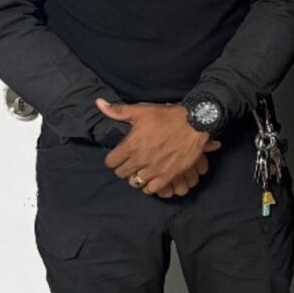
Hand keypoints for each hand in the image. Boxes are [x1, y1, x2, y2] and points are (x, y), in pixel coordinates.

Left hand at [98, 99, 220, 196]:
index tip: (121, 155)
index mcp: (131, 145)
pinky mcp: (167, 176)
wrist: (195, 124)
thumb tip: (98, 103)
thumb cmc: (168, 116)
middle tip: (133, 161)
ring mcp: (154, 170)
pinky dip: (150, 186)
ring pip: (135, 183)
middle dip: (125, 167)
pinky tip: (153, 177)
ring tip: (143, 170)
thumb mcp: (142, 111)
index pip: (111, 162)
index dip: (114, 158)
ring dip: (137, 177)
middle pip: (121, 174)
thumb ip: (118, 110)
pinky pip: (151, 190)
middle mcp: (140, 160)